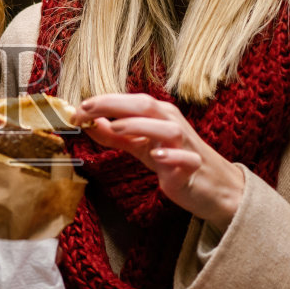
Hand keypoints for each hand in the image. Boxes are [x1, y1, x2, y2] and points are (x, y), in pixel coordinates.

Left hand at [76, 93, 244, 231]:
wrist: (211, 187)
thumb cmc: (175, 161)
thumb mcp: (141, 146)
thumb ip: (115, 135)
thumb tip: (88, 123)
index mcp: (159, 116)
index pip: (131, 101)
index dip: (104, 101)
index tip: (78, 108)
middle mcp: (172, 124)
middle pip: (146, 106)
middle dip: (115, 105)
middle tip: (87, 109)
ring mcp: (185, 146)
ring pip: (168, 129)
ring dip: (141, 126)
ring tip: (117, 129)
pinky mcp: (193, 168)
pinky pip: (185, 159)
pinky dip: (171, 156)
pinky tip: (157, 157)